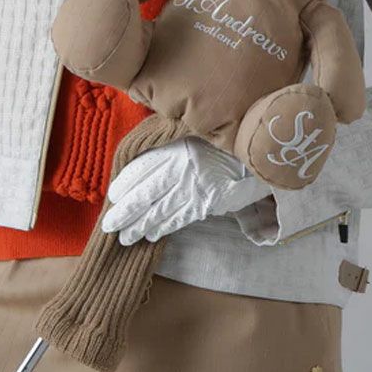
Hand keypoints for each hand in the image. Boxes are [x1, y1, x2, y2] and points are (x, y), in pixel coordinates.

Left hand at [101, 136, 272, 245]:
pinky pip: (180, 217)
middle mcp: (182, 164)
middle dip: (125, 211)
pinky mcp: (209, 201)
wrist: (261, 148)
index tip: (113, 196)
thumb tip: (146, 164)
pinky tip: (151, 235)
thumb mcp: (196, 133)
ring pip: (160, 209)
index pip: (142, 166)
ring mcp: (196, 183)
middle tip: (109, 226)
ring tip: (125, 237)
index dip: (125, 183)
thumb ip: (173, 144)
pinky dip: (163, 228)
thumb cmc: (225, 140)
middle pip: (145, 190)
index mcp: (176, 144)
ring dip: (139, 225)